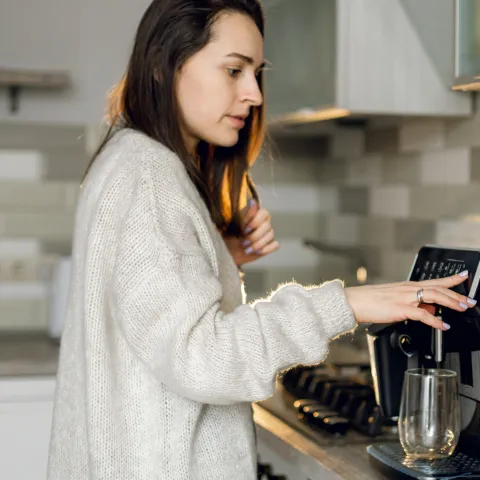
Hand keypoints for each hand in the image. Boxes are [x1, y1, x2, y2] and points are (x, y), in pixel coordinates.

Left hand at [223, 199, 279, 265]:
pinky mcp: (271, 244)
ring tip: (247, 250)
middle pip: (267, 226)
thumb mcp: (237, 222)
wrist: (231, 249)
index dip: (255, 222)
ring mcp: (269, 233)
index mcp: (258, 214)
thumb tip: (252, 201)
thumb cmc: (233, 233)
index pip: (264, 213)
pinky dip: (266, 249)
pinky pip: (275, 245)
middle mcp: (266, 222)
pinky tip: (257, 252)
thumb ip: (247, 213)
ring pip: (270, 236)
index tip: (245, 229)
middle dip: (254, 236)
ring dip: (257, 245)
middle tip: (243, 242)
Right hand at [345, 272, 476, 330]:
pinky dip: (436, 320)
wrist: (354, 301)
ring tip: (463, 308)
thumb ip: (413, 303)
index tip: (463, 277)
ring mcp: (405, 297)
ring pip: (435, 296)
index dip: (451, 279)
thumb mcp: (393, 299)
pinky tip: (443, 325)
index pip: (434, 280)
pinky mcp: (401, 308)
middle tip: (470, 300)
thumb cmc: (369, 301)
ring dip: (452, 302)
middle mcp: (408, 289)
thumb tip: (429, 308)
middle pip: (438, 288)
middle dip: (457, 294)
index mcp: (406, 286)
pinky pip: (423, 314)